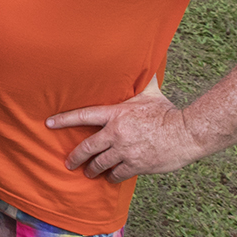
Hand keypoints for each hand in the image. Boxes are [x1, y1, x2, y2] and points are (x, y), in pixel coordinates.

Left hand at [52, 81, 208, 180]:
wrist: (187, 133)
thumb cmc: (168, 112)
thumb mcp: (150, 93)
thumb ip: (140, 81)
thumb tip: (141, 59)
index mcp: (116, 114)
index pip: (83, 115)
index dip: (63, 120)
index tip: (49, 123)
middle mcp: (116, 133)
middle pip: (87, 148)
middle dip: (75, 157)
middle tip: (69, 163)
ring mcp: (125, 151)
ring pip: (100, 164)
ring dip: (93, 169)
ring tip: (90, 172)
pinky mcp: (136, 165)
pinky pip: (117, 174)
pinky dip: (112, 176)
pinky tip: (111, 177)